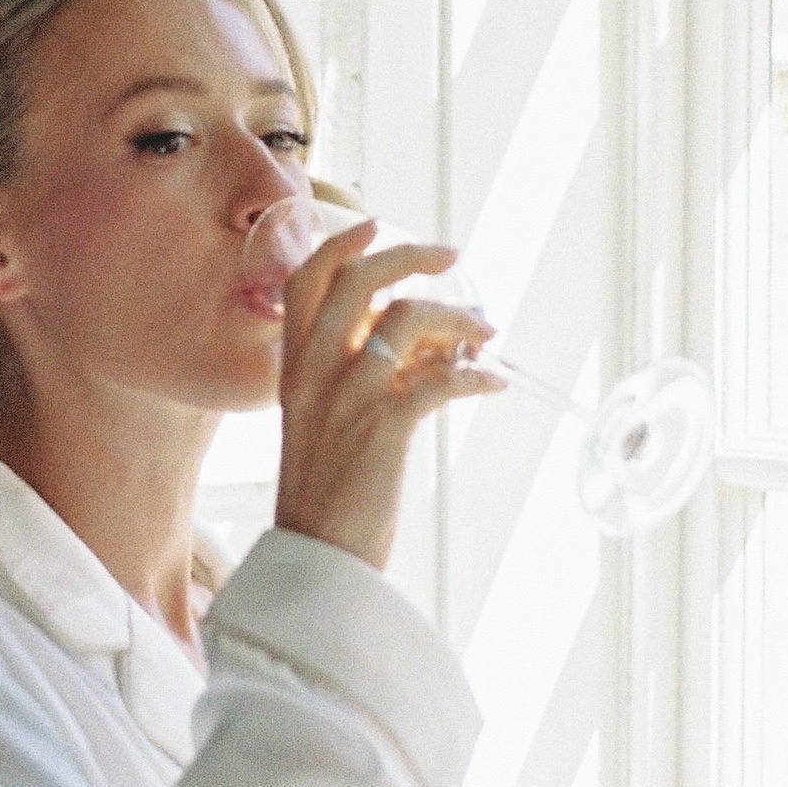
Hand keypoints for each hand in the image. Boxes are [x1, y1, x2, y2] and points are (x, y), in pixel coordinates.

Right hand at [272, 218, 504, 573]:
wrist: (318, 560)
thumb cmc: (329, 494)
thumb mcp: (323, 422)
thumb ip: (354, 376)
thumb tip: (419, 345)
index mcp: (294, 368)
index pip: (307, 281)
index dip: (343, 245)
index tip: (377, 226)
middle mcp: (315, 373)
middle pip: (360, 281)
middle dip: (411, 257)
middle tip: (451, 256)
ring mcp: (349, 398)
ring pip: (409, 321)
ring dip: (458, 319)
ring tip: (485, 336)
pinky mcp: (385, 429)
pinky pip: (441, 378)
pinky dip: (476, 374)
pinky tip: (493, 383)